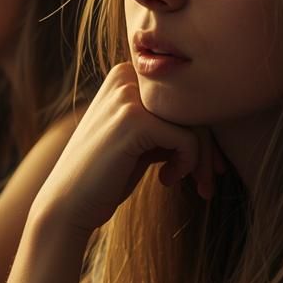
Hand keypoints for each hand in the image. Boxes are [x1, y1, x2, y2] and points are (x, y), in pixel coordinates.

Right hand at [31, 63, 222, 236]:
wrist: (68, 206)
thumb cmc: (107, 176)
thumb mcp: (140, 140)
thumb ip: (166, 121)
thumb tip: (213, 119)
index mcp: (125, 76)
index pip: (182, 96)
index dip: (200, 130)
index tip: (205, 164)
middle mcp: (125, 78)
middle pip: (192, 106)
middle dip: (207, 147)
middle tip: (205, 180)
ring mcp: (127, 97)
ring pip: (195, 122)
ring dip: (200, 159)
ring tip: (184, 181)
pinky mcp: (133, 121)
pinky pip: (188, 140)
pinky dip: (186, 164)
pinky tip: (165, 179)